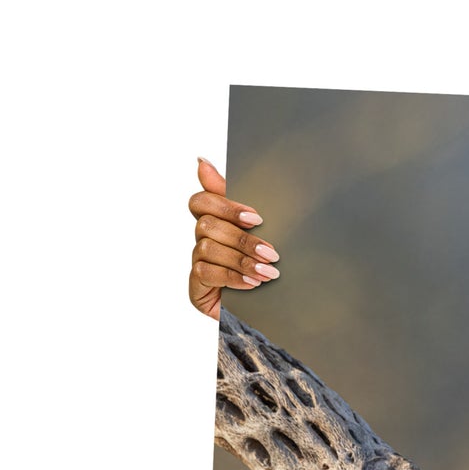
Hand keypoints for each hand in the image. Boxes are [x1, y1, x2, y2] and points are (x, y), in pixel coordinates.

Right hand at [187, 158, 279, 319]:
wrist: (272, 309)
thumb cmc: (266, 265)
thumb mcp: (264, 231)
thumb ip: (240, 199)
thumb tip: (202, 161)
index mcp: (217, 222)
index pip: (201, 201)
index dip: (225, 206)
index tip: (256, 218)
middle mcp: (203, 240)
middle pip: (207, 225)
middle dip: (242, 239)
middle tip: (272, 252)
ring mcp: (198, 263)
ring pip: (207, 248)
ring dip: (242, 260)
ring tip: (269, 272)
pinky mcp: (196, 286)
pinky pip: (206, 273)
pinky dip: (233, 277)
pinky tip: (253, 285)